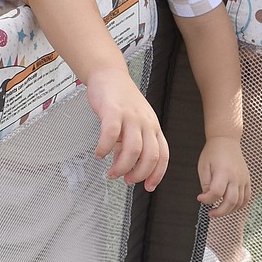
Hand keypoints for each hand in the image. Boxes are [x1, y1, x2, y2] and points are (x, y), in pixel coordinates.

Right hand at [84, 67, 169, 190]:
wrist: (109, 74)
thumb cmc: (121, 100)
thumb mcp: (133, 123)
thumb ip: (130, 144)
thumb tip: (123, 165)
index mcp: (153, 127)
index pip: (162, 155)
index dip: (157, 174)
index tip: (148, 187)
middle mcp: (146, 123)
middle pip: (150, 156)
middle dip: (138, 174)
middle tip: (125, 180)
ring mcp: (131, 117)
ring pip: (133, 149)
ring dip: (122, 166)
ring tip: (111, 172)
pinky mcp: (113, 111)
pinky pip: (111, 134)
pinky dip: (105, 149)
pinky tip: (99, 154)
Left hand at [196, 137, 250, 216]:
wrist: (226, 140)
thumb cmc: (213, 152)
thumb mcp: (203, 166)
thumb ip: (206, 183)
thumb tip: (207, 197)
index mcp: (223, 172)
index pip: (216, 193)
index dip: (207, 200)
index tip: (200, 198)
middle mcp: (235, 177)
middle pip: (230, 201)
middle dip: (219, 211)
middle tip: (210, 213)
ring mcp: (243, 179)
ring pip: (240, 202)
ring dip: (229, 211)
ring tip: (219, 210)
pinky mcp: (247, 180)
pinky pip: (247, 198)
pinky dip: (240, 206)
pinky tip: (230, 207)